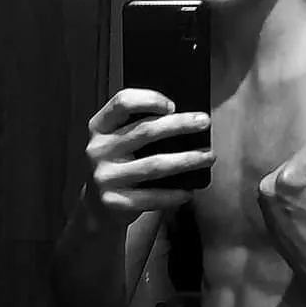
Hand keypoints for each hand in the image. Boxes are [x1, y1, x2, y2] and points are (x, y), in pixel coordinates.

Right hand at [85, 88, 214, 223]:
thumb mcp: (120, 141)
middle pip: (144, 131)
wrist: (97, 206)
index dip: (149, 99)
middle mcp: (98, 149)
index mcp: (100, 126)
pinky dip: (173, 194)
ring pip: (154, 165)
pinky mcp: (114, 201)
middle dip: (179, 125)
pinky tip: (189, 191)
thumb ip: (141, 127)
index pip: (122, 102)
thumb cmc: (120, 165)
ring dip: (186, 160)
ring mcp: (105, 176)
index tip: (173, 105)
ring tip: (208, 157)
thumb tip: (187, 118)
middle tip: (204, 123)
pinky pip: (150, 197)